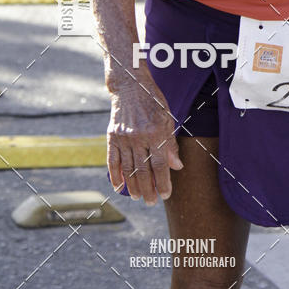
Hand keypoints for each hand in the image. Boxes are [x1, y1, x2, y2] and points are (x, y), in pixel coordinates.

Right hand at [107, 80, 182, 204]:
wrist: (130, 86)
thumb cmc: (153, 102)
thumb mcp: (167, 119)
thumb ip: (170, 144)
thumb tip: (177, 166)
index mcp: (156, 132)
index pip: (160, 164)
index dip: (163, 182)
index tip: (165, 195)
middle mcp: (139, 136)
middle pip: (143, 170)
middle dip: (148, 189)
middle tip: (151, 202)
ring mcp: (123, 137)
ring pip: (128, 168)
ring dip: (133, 186)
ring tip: (139, 197)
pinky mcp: (112, 136)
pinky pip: (113, 160)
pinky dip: (115, 175)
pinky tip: (119, 186)